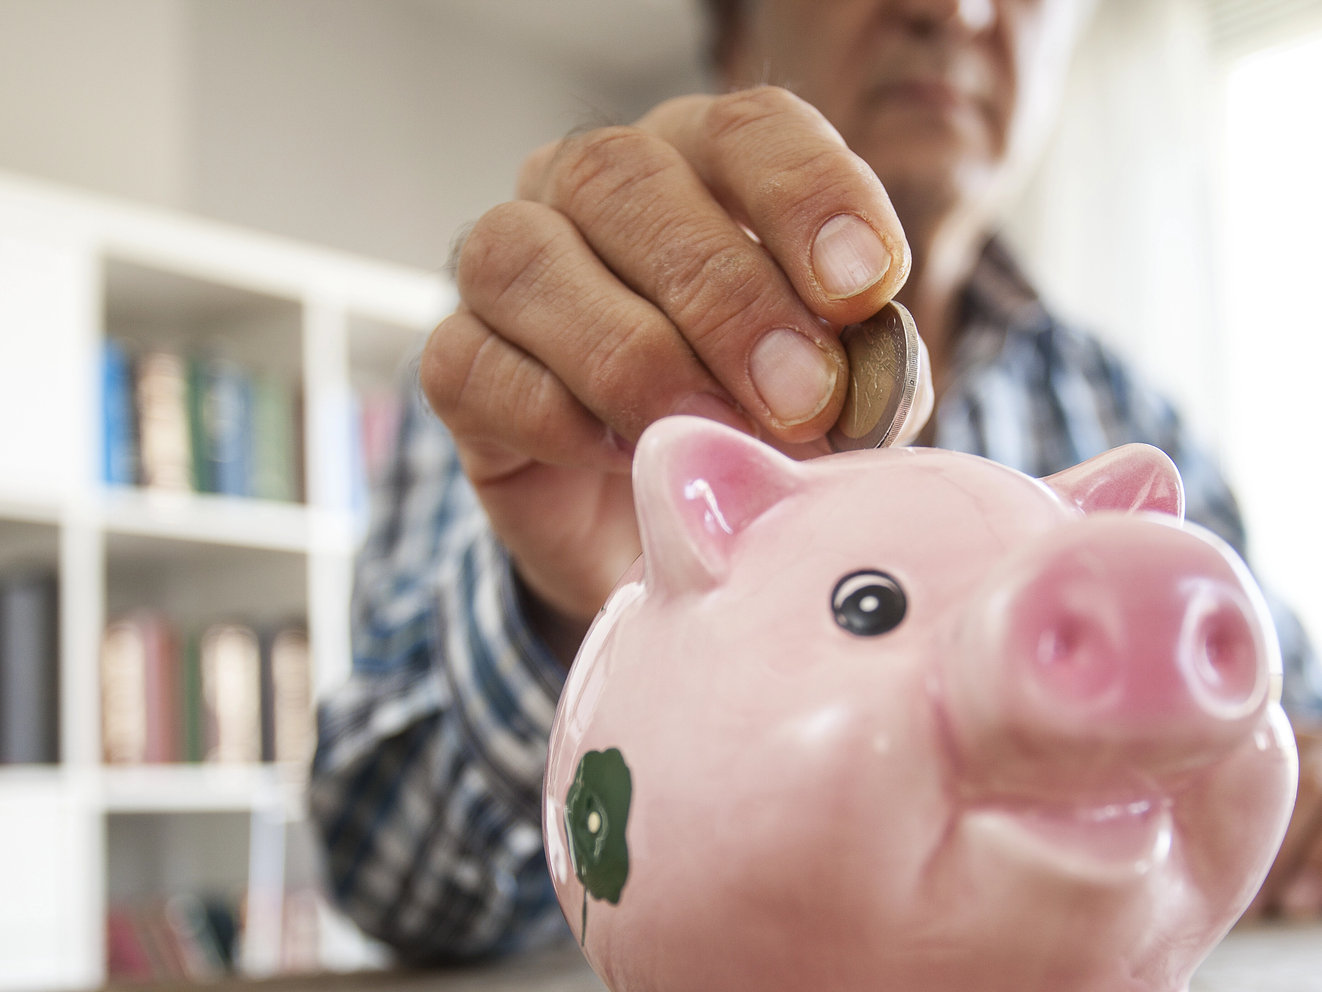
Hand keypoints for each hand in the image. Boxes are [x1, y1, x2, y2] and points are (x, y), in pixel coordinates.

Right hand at [420, 88, 910, 658]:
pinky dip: (559, 415)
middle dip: (725, 295)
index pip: (745, 128)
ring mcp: (508, 270)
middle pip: (625, 180)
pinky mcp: (457, 365)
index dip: (806, 195)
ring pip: (529, 261)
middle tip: (800, 397)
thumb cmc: (755, 430)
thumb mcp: (833, 400)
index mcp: (700, 165)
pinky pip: (479, 365)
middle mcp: (588, 192)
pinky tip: (626, 458)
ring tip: (712, 434)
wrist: (660, 533)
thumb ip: (858, 376)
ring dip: (634, 355)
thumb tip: (862, 381)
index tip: (865, 286)